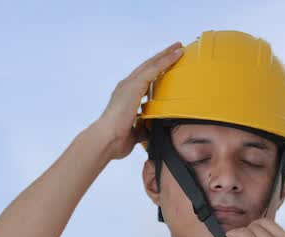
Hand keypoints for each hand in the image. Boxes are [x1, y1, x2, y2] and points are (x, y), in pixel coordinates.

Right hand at [91, 42, 182, 161]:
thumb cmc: (116, 141)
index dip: (155, 71)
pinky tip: (176, 54)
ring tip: (178, 47)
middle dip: (161, 57)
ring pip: (151, 64)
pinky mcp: (134, 86)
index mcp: (125, 97)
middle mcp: (126, 87)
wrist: (106, 140)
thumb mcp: (135, 133)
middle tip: (175, 49)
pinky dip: (166, 61)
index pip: (143, 80)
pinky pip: (153, 69)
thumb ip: (143, 128)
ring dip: (165, 55)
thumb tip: (150, 130)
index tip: (167, 66)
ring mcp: (129, 85)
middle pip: (147, 67)